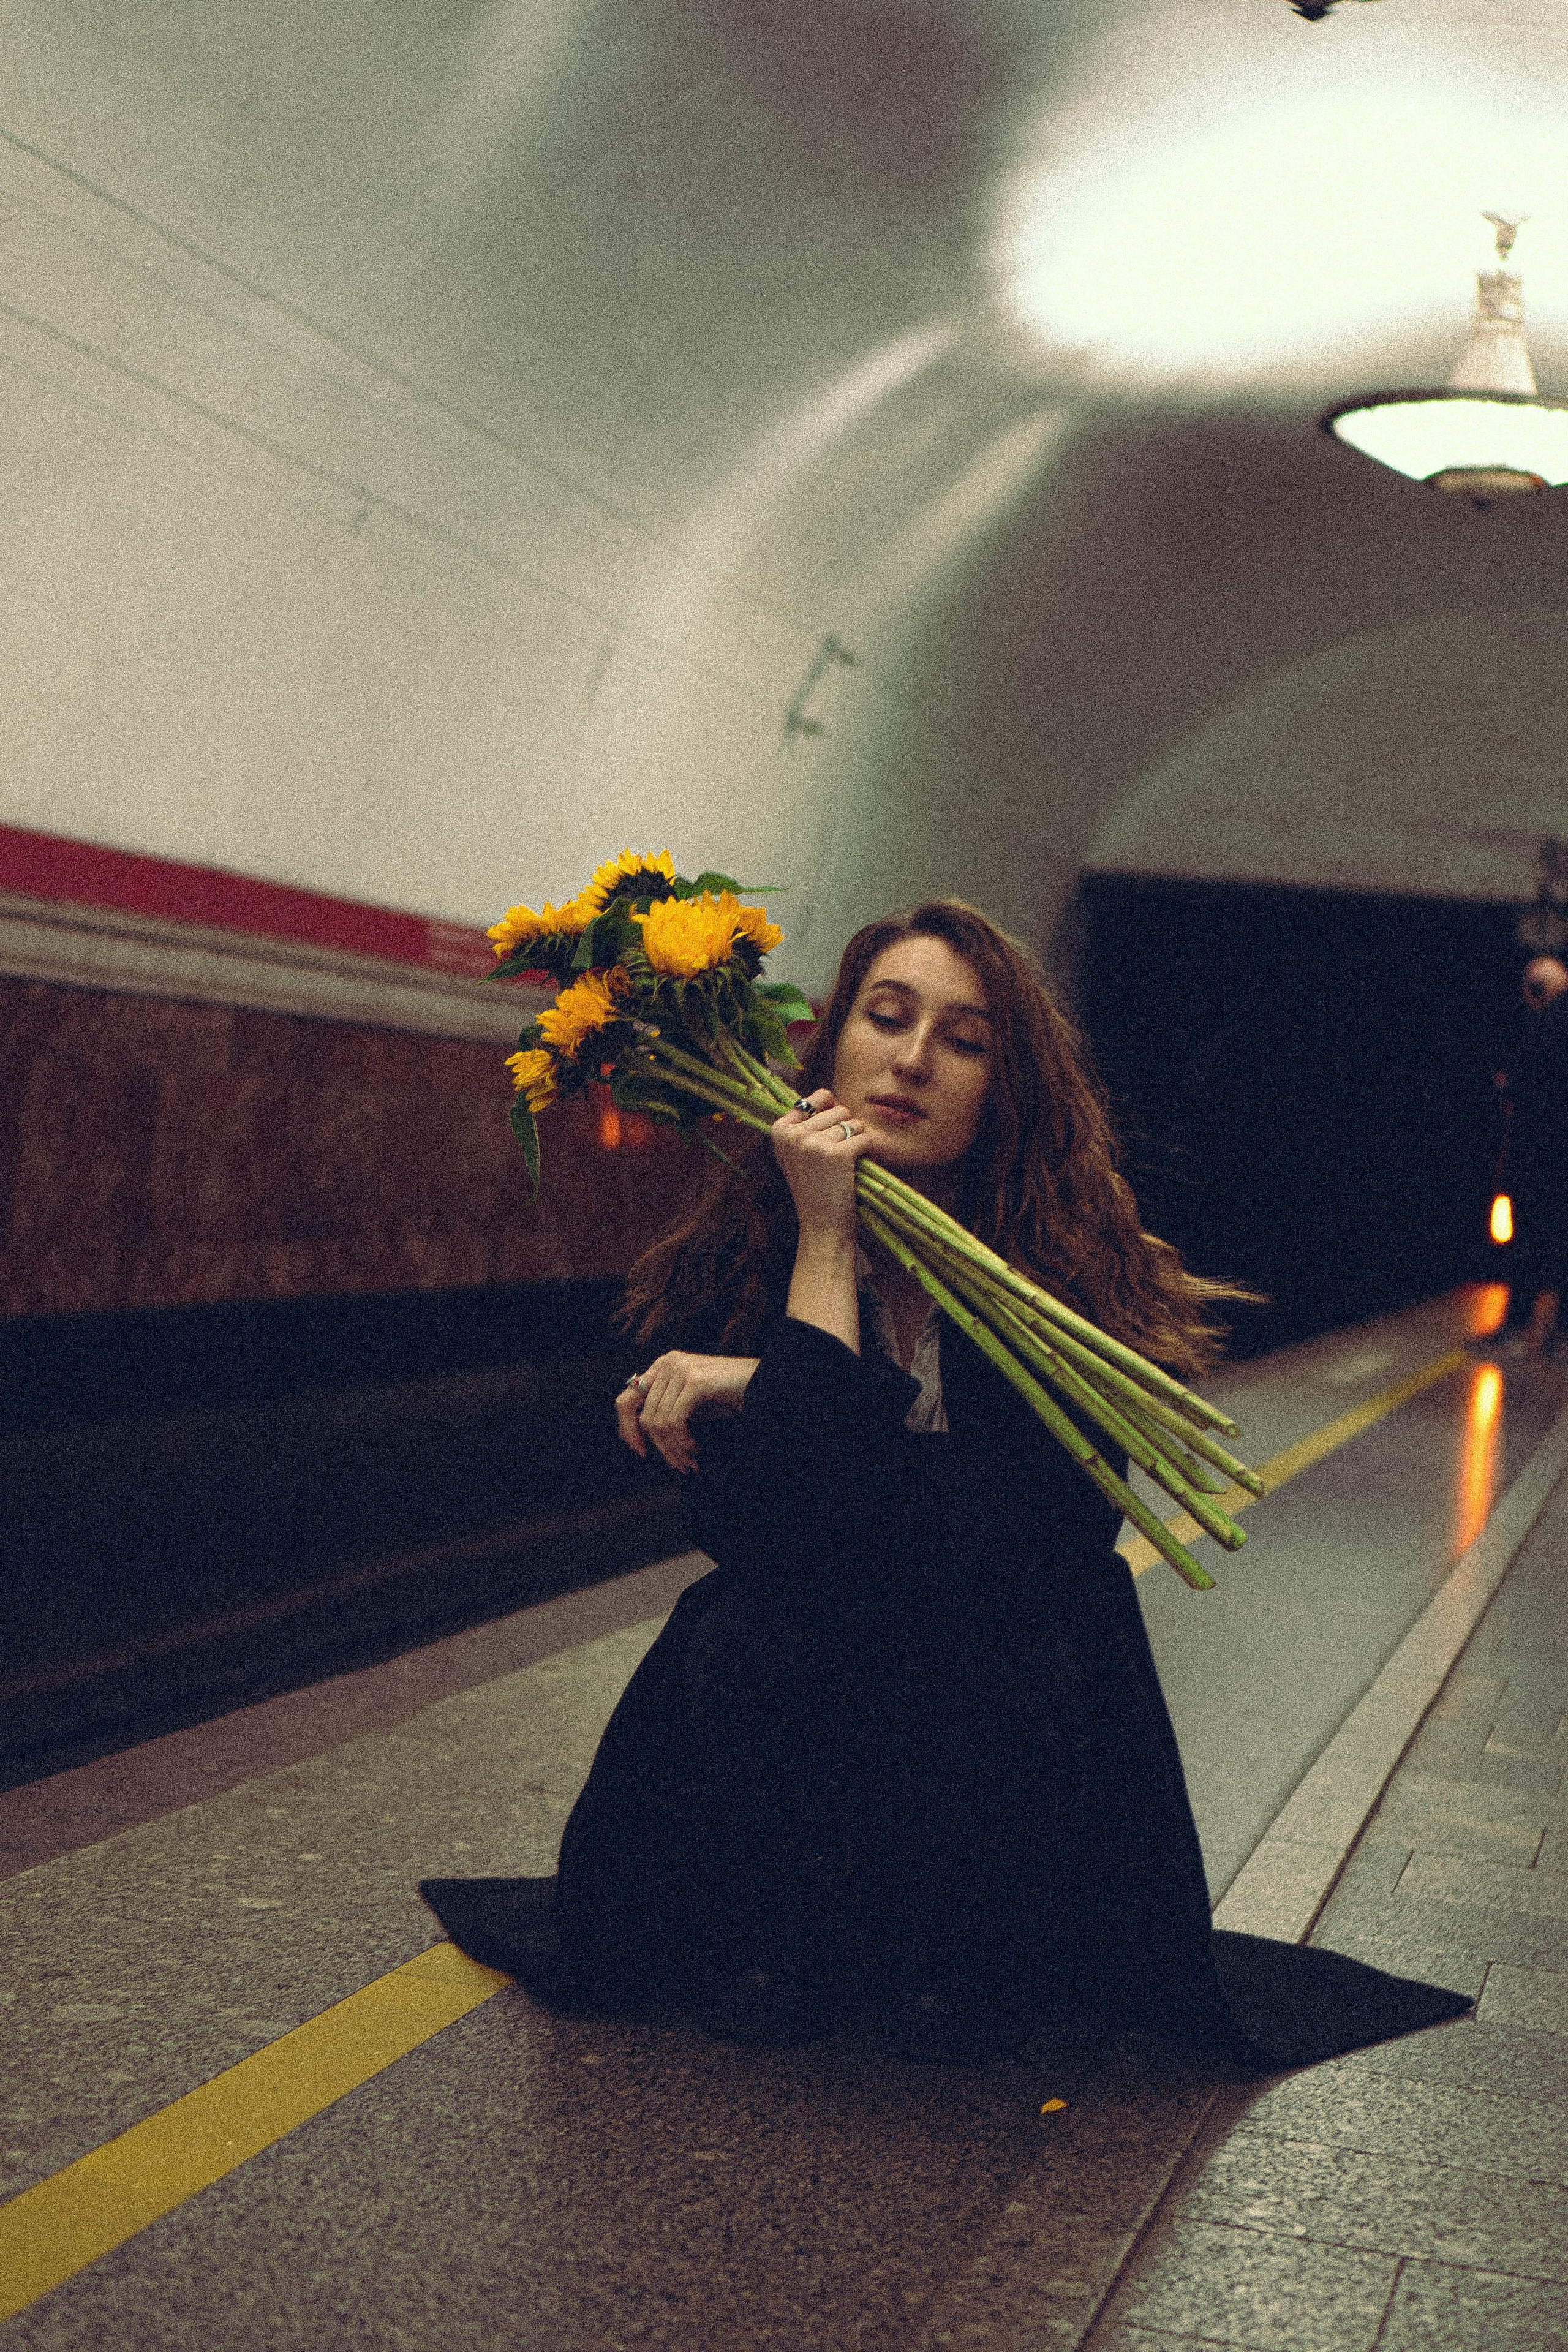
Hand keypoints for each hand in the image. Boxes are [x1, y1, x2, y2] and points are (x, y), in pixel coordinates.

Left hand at [616, 1351, 760, 1474]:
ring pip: (659, 1423)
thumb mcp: (689, 1404)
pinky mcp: (694, 1381)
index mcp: (662, 1366)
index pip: (625, 1400)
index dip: (626, 1430)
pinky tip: (696, 1448)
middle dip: (660, 1448)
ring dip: (675, 1449)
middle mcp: (667, 1364)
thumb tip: (633, 1436)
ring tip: (691, 1461)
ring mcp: (680, 1370)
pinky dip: (683, 1441)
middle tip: (678, 1465)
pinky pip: (675, 1421)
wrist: (763, 1383)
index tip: (641, 1452)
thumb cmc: (728, 1396)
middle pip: (644, 1417)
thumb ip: (664, 1413)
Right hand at [770, 1088, 874, 1246]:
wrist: (821, 1226)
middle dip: (846, 1130)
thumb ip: (803, 1124)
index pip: (819, 1097)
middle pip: (839, 1109)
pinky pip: (866, 1138)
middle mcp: (793, 1133)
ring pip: (854, 1123)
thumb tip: (826, 1094)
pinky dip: (871, 1153)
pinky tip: (860, 1169)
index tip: (827, 1141)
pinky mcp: (837, 1154)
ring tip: (848, 1165)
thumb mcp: (796, 1153)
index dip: (832, 1115)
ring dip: (859, 1142)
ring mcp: (814, 1143)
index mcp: (779, 1129)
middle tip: (838, 1158)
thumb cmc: (814, 1188)